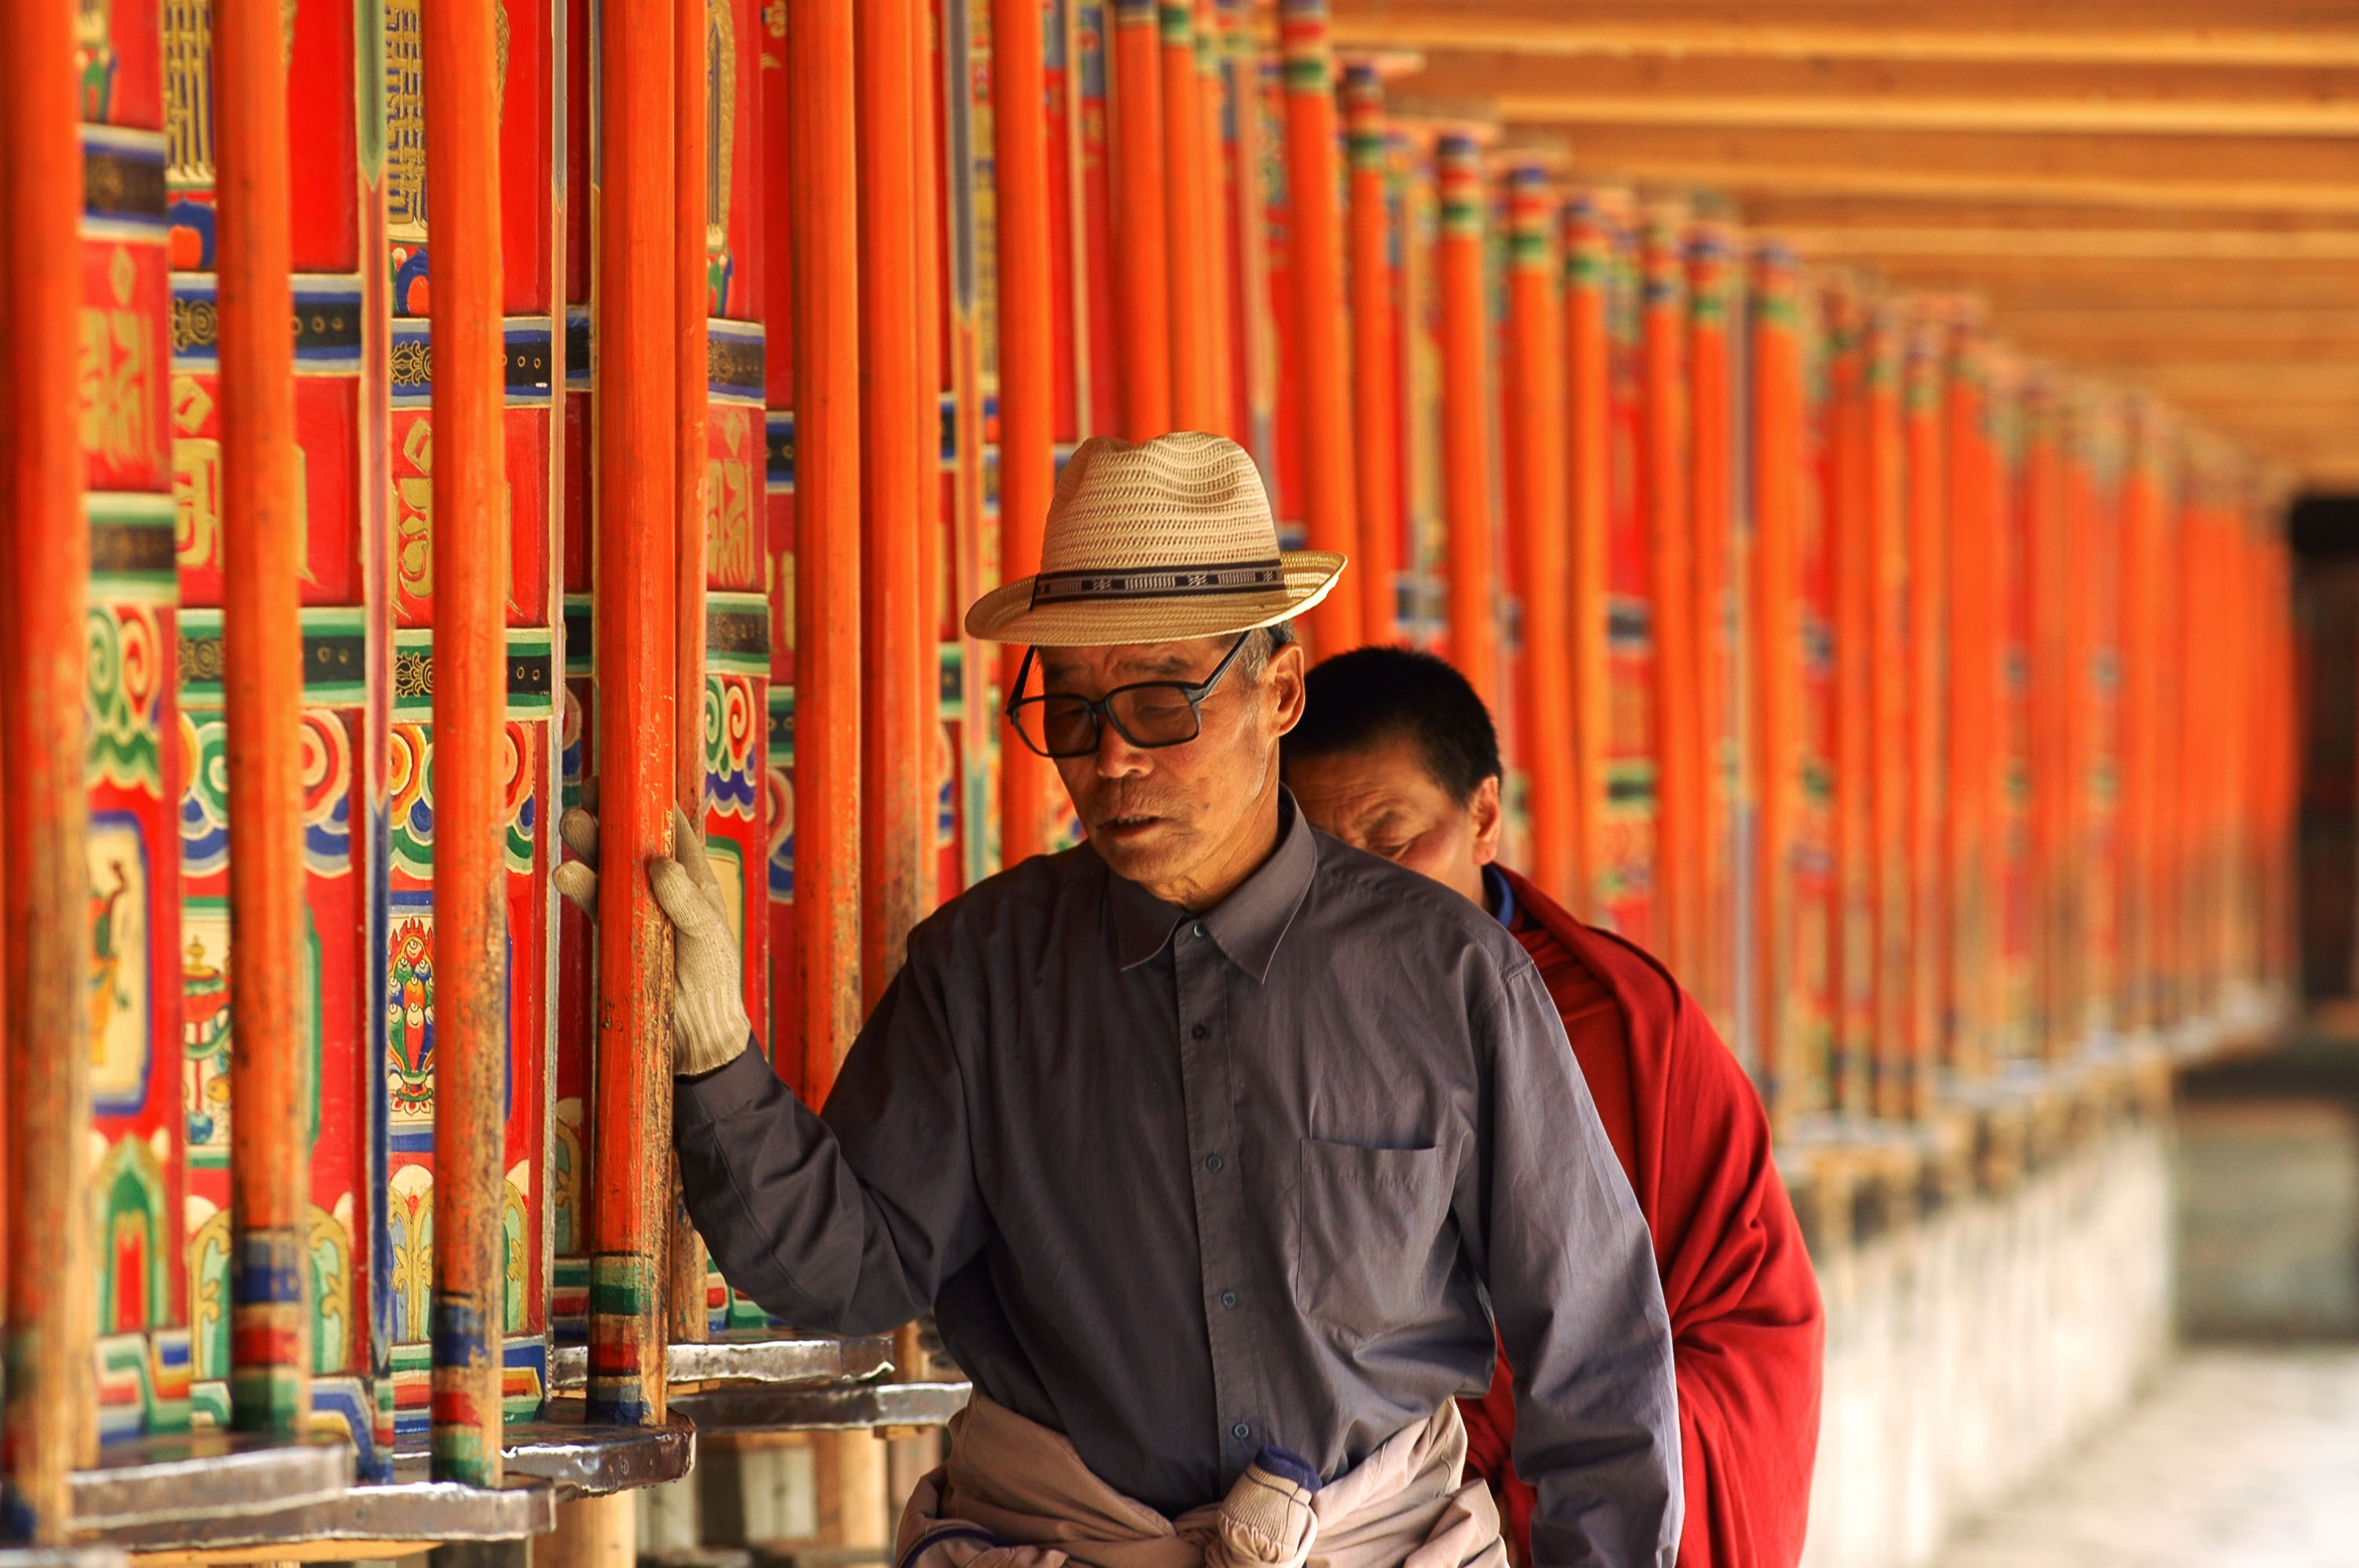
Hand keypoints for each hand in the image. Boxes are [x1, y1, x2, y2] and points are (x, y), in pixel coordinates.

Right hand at [554, 802, 751, 1076]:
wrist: (694, 1035)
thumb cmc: (713, 982)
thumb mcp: (707, 938)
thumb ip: (686, 904)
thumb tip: (659, 864)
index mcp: (693, 877)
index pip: (671, 828)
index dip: (650, 802)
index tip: (628, 777)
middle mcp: (661, 886)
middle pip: (630, 840)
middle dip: (609, 815)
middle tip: (589, 794)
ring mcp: (635, 908)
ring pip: (607, 866)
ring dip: (590, 844)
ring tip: (573, 823)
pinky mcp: (614, 933)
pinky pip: (594, 901)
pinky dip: (581, 885)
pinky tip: (566, 871)